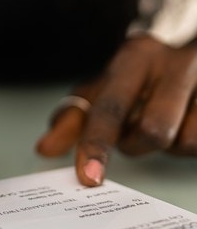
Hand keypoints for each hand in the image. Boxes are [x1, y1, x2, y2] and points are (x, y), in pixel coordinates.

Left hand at [36, 35, 196, 185]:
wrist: (190, 50)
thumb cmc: (139, 78)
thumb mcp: (102, 89)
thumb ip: (72, 119)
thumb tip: (45, 149)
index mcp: (135, 58)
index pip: (110, 107)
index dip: (96, 144)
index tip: (90, 177)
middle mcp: (175, 62)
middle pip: (153, 131)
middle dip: (137, 144)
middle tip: (133, 130)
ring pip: (186, 143)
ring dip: (169, 145)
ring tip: (164, 122)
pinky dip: (190, 144)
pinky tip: (185, 123)